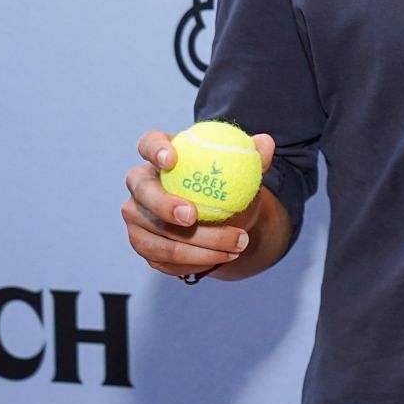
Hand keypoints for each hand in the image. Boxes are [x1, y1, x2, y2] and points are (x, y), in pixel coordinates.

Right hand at [120, 127, 274, 280]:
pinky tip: (222, 257)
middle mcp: (142, 187)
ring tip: (235, 244)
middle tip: (193, 216)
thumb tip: (265, 143)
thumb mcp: (243, 173)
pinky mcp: (144, 245)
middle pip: (143, 192)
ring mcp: (138, 218)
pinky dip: (196, 260)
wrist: (224, 223)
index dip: (155, 149)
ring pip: (158, 234)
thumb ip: (253, 158)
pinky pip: (166, 258)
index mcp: (162, 157)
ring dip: (197, 244)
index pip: (149, 144)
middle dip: (164, 205)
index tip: (172, 159)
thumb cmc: (227, 189)